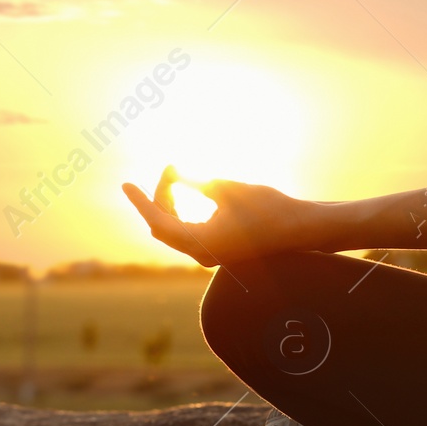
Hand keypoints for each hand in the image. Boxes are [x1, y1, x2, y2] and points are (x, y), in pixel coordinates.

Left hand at [121, 167, 313, 266]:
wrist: (300, 228)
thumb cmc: (268, 206)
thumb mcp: (228, 188)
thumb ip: (196, 182)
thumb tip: (173, 174)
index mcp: (202, 242)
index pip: (158, 222)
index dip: (141, 202)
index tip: (126, 185)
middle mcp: (203, 254)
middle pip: (164, 227)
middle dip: (160, 198)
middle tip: (170, 170)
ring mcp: (211, 255)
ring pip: (176, 231)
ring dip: (171, 205)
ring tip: (175, 178)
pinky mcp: (220, 251)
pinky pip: (190, 234)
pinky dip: (183, 214)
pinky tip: (185, 195)